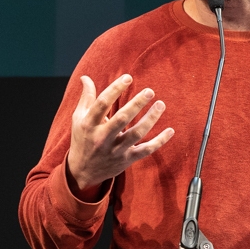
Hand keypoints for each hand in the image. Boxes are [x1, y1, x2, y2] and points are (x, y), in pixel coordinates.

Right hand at [67, 74, 173, 199]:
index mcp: (89, 124)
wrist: (82, 171)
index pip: (102, 103)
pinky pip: (145, 150)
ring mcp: (115, 150)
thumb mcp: (79, 118)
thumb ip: (86, 98)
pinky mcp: (126, 159)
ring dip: (150, 119)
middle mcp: (102, 137)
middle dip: (136, 104)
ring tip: (160, 105)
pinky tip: (170, 130)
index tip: (128, 78)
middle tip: (149, 91)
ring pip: (136, 134)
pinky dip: (159, 141)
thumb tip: (86, 77)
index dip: (115, 89)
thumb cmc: (82, 139)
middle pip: (121, 119)